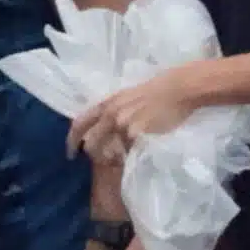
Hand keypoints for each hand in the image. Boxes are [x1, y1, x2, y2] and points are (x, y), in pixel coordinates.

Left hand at [73, 59, 216, 162]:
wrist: (179, 89)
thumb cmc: (156, 92)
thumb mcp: (127, 98)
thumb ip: (113, 112)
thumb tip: (102, 131)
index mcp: (107, 103)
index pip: (79, 123)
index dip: (71, 140)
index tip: (70, 153)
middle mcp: (111, 113)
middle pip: (92, 143)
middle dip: (95, 156)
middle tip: (104, 160)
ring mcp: (123, 124)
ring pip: (109, 151)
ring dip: (113, 158)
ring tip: (124, 156)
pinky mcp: (137, 133)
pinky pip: (127, 153)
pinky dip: (130, 156)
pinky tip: (138, 153)